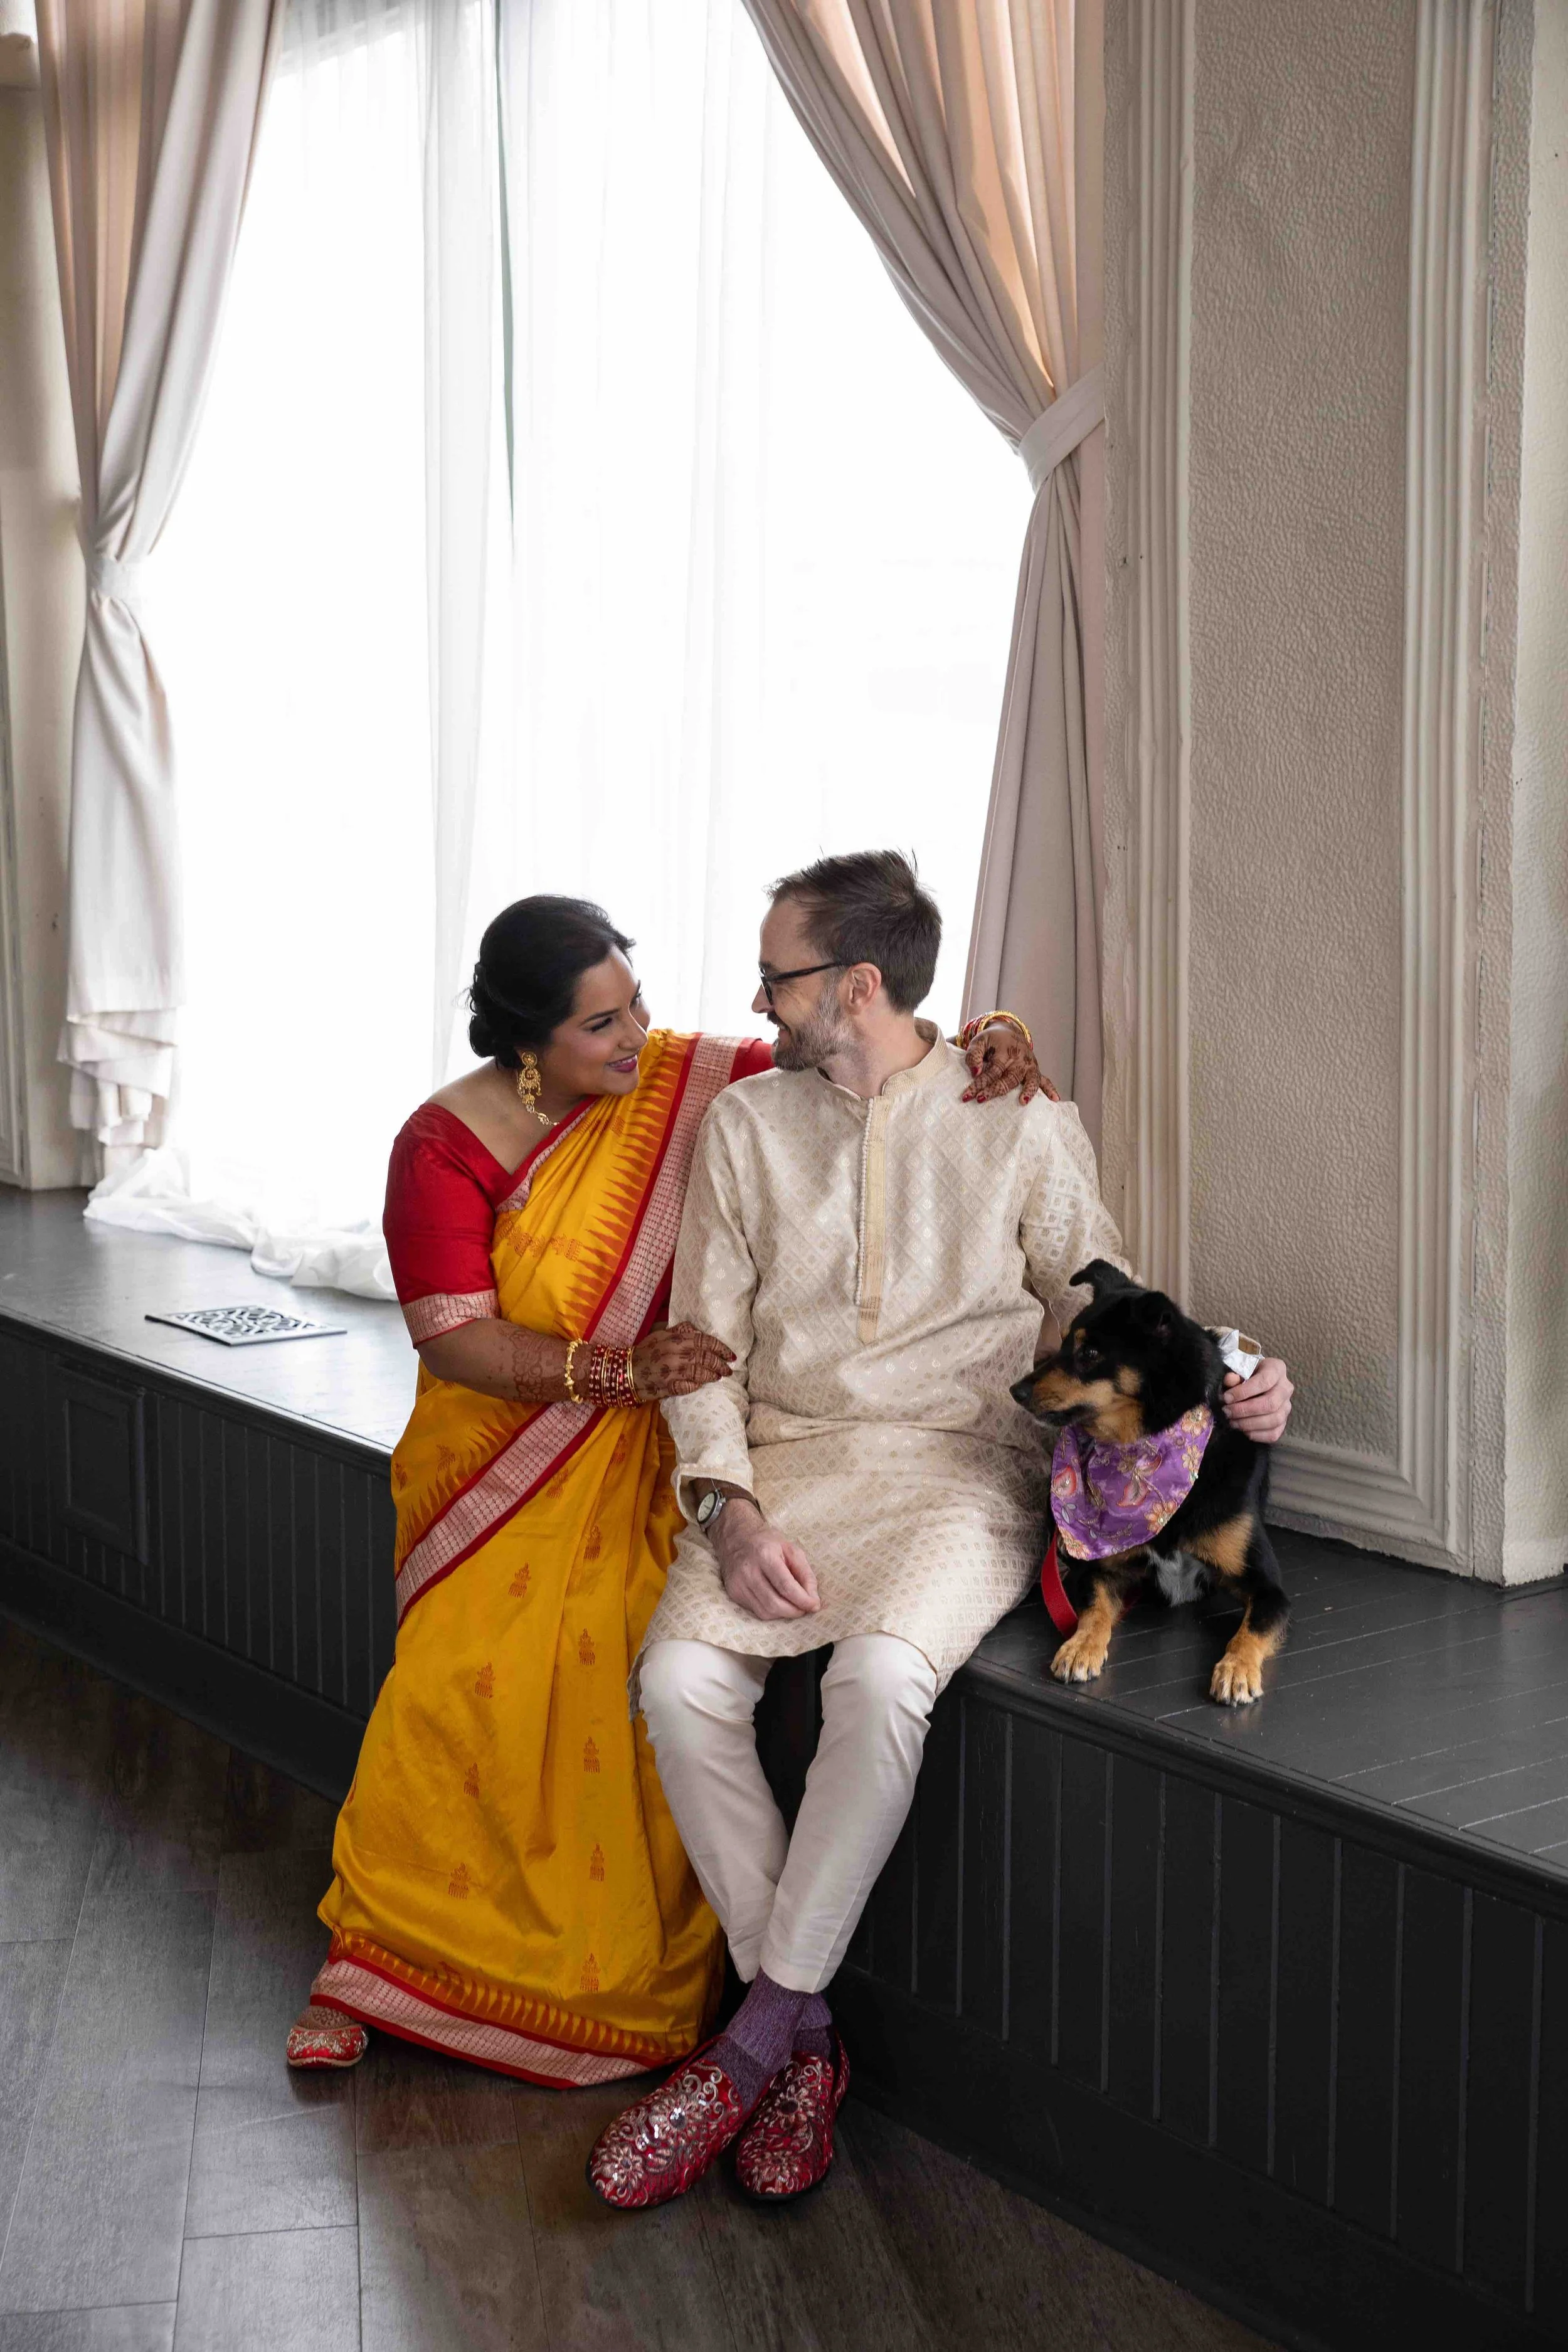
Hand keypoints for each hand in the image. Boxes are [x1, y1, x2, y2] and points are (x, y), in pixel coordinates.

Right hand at [630, 1322, 734, 1401]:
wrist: (626, 1370)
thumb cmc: (645, 1351)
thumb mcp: (662, 1334)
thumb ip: (681, 1331)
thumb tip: (697, 1330)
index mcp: (677, 1340)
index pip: (706, 1342)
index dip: (722, 1349)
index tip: (731, 1355)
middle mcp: (678, 1354)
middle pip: (707, 1358)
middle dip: (721, 1364)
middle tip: (729, 1369)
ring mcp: (674, 1372)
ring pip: (701, 1373)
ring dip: (712, 1375)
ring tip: (718, 1377)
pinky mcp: (669, 1386)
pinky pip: (689, 1386)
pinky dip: (697, 1385)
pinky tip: (701, 1384)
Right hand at [710, 1500, 819, 1621]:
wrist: (736, 1538)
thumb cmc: (768, 1543)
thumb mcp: (792, 1550)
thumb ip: (806, 1574)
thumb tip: (813, 1600)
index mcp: (765, 1555)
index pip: (785, 1586)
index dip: (802, 1600)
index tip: (814, 1606)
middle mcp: (748, 1571)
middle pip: (774, 1603)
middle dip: (794, 1611)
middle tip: (804, 1609)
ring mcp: (738, 1583)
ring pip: (765, 1612)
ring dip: (784, 1614)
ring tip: (793, 1606)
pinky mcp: (733, 1593)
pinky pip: (756, 1611)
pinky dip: (771, 1612)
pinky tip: (778, 1602)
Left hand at [962, 1026, 1057, 1105]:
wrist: (1009, 1032)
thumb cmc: (992, 1040)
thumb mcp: (979, 1041)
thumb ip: (974, 1055)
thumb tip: (975, 1072)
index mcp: (1005, 1052)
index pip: (992, 1071)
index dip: (979, 1083)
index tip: (967, 1095)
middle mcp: (1019, 1060)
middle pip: (1009, 1078)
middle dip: (995, 1090)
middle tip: (981, 1099)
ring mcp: (1029, 1065)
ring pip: (1029, 1080)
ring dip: (1027, 1091)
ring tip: (1022, 1102)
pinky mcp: (1035, 1070)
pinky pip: (1045, 1080)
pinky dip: (1051, 1089)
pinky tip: (1055, 1100)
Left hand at [1222, 1356, 1293, 1444]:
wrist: (1253, 1381)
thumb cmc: (1245, 1373)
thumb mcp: (1238, 1369)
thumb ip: (1234, 1375)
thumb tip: (1230, 1380)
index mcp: (1276, 1369)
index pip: (1265, 1381)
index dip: (1244, 1391)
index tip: (1227, 1397)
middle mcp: (1286, 1387)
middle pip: (1270, 1403)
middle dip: (1245, 1410)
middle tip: (1227, 1411)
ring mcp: (1287, 1406)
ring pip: (1274, 1420)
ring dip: (1249, 1424)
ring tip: (1232, 1421)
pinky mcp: (1283, 1422)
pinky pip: (1274, 1433)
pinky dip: (1257, 1435)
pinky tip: (1243, 1430)